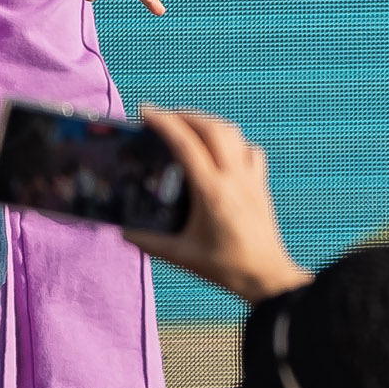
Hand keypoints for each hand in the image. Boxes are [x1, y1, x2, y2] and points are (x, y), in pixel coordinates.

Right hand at [124, 107, 312, 303]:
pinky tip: (220, 151)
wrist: (266, 275)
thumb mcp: (179, 256)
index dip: (165, 123)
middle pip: (213, 128)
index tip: (145, 111)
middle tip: (161, 116)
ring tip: (185, 125)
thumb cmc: (224, 267)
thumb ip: (147, 242)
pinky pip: (250, 151)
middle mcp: (235, 178)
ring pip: (233, 134)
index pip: (187, 144)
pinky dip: (232, 142)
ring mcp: (252, 178)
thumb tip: (122, 228)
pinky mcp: (261, 184)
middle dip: (185, 115)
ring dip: (208, 122)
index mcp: (212, 192)